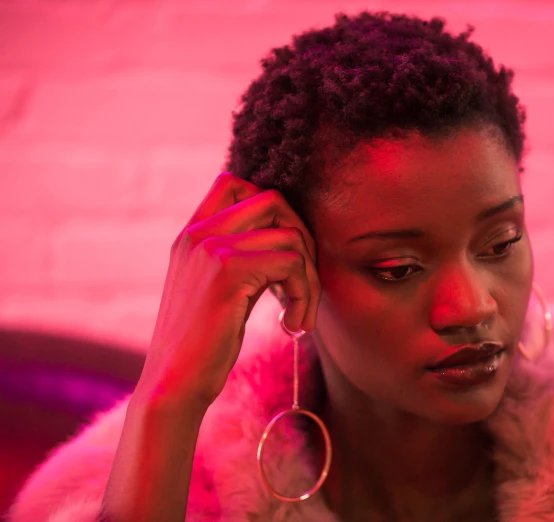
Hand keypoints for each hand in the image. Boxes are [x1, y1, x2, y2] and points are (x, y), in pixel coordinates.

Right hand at [136, 172, 320, 409]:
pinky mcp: (228, 271)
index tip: (283, 256)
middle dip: (303, 237)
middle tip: (304, 281)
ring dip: (310, 276)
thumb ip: (239, 258)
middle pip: (272, 200)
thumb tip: (288, 242)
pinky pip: (292, 263)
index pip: (234, 183)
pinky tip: (293, 324)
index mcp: (191, 234)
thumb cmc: (202, 346)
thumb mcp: (216, 290)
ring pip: (290, 234)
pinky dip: (306, 294)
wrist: (173, 385)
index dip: (272, 210)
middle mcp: (198, 233)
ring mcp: (211, 247)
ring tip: (301, 313)